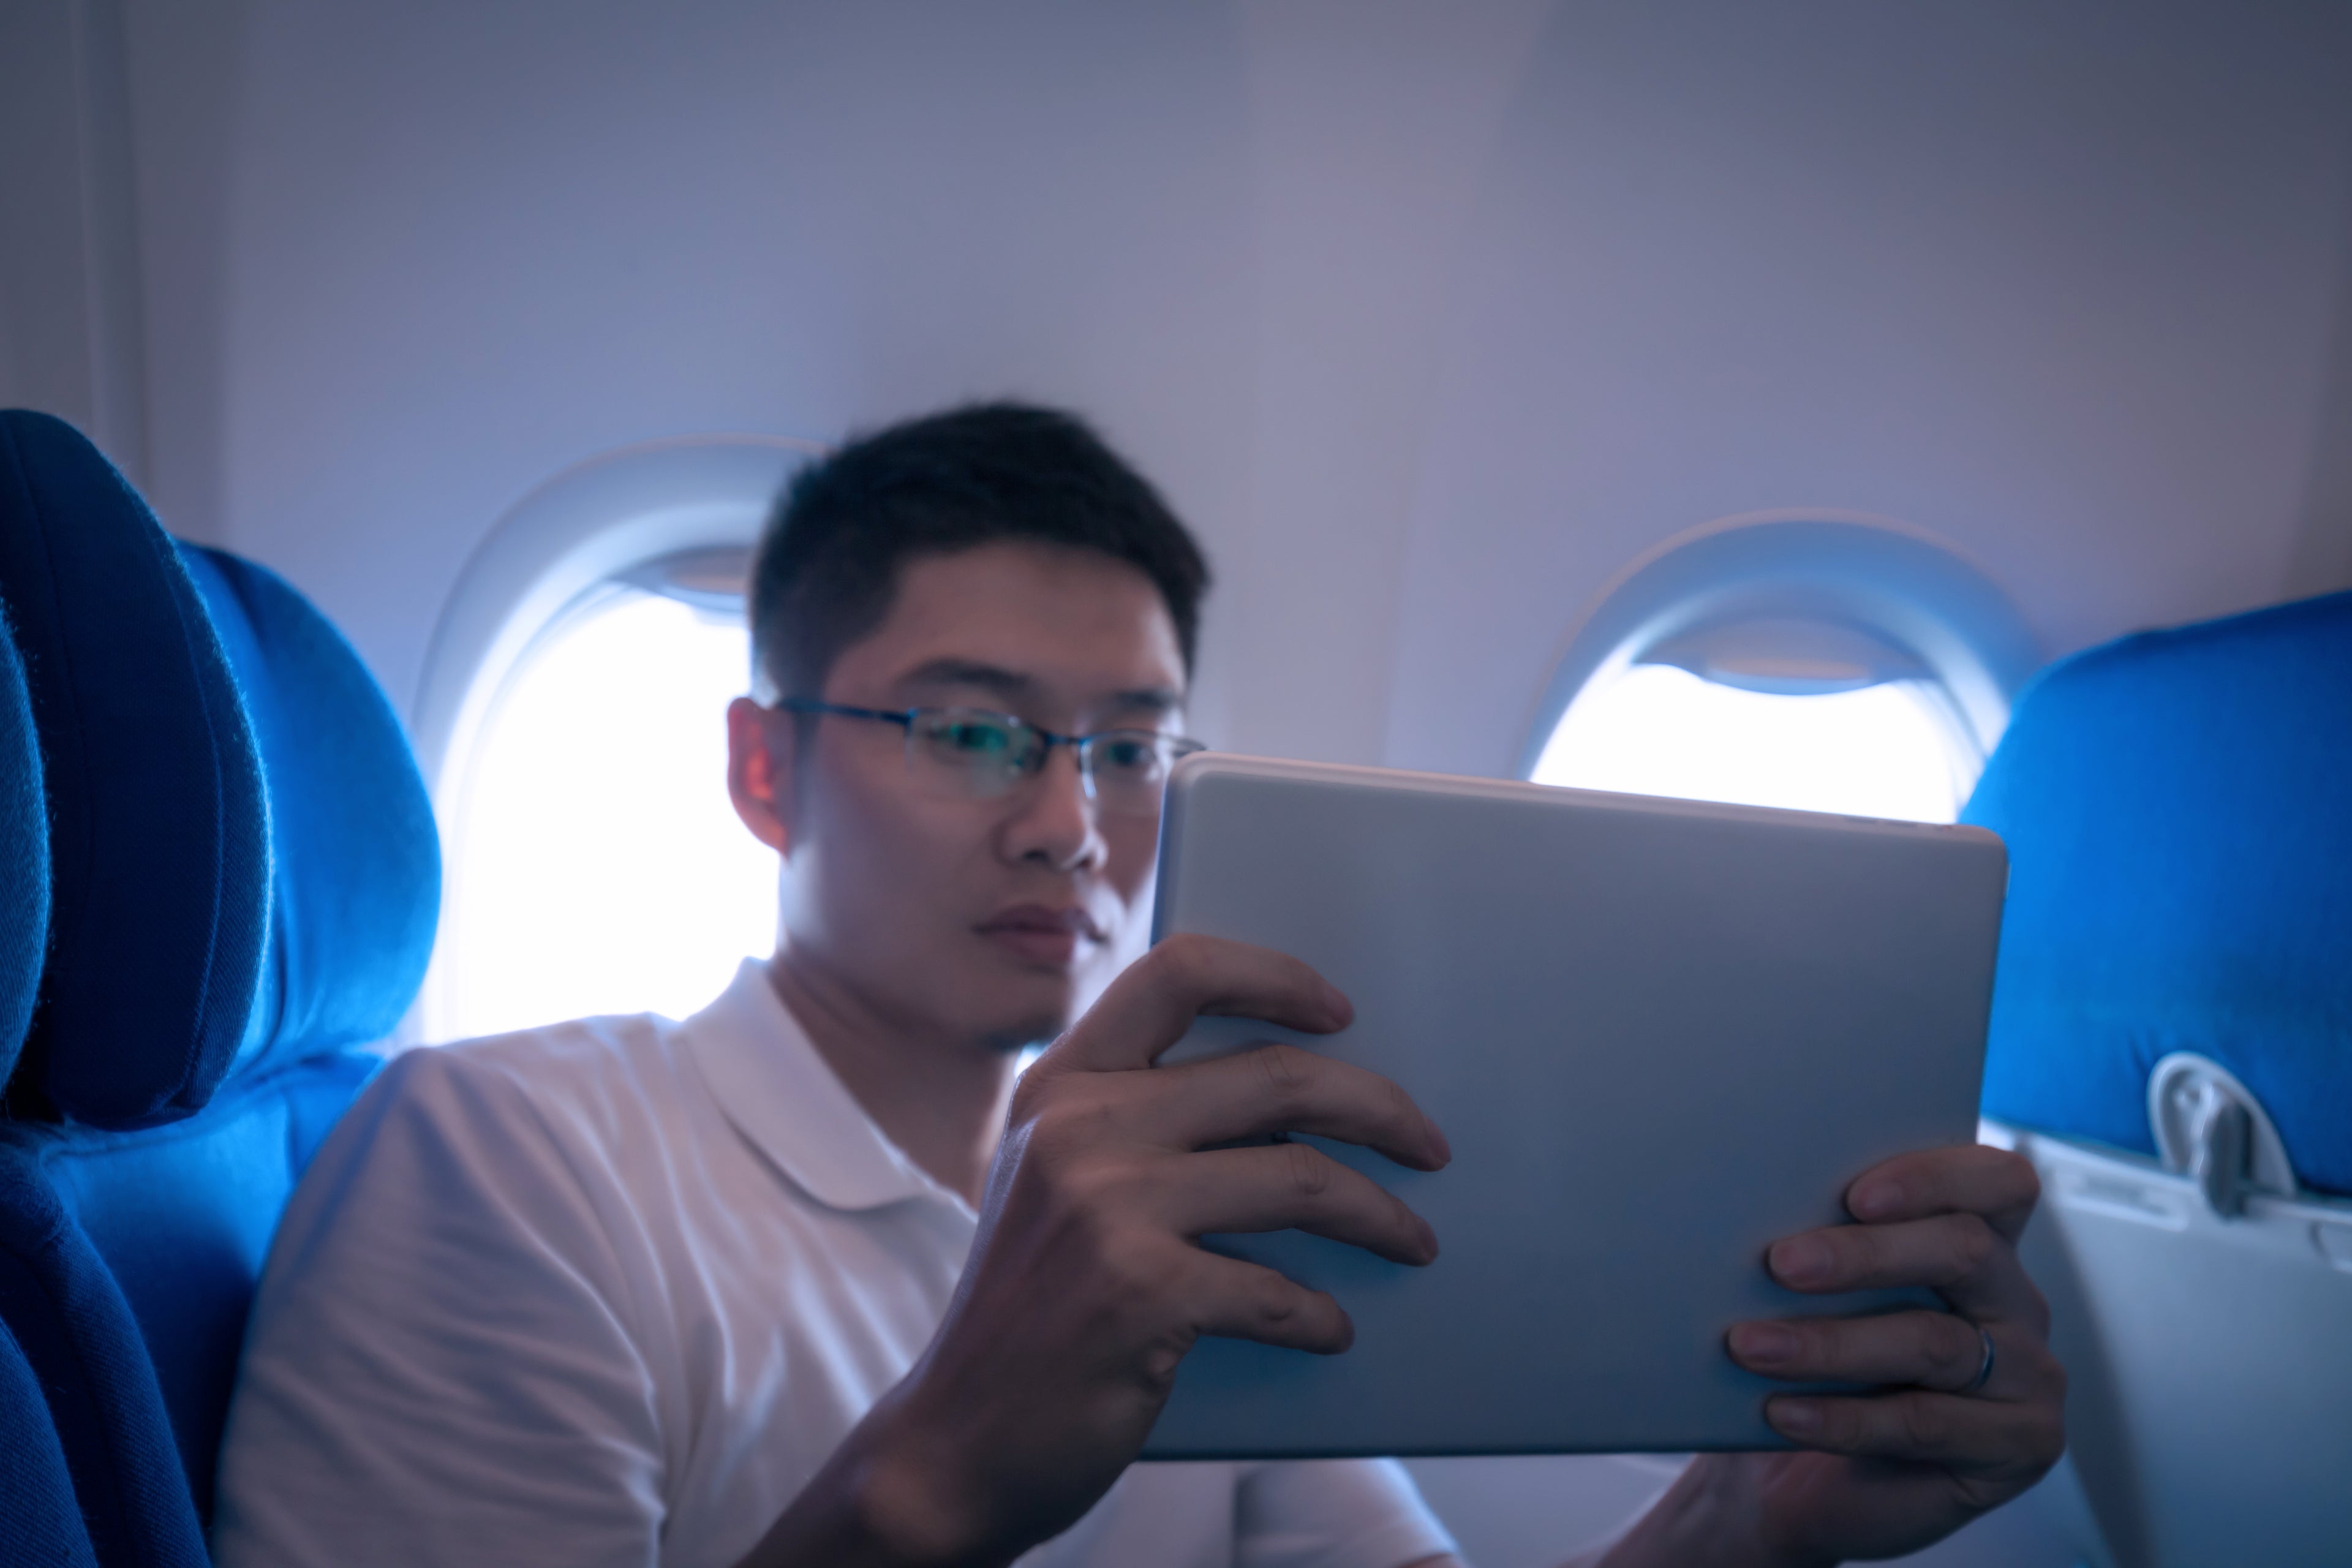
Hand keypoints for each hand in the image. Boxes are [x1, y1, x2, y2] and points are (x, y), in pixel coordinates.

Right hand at [754, 935, 1449, 1567]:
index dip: (1275, 979)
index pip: (1179, 972)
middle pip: (1275, 1076)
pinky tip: (1329, 1330)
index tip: (1341, 1014)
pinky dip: (1319, 1316)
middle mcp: (1079, 1127)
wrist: (958, 1441)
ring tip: (1411, 1241)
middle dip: (1377, 1107)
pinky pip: (1277, 1290)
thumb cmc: (1033, 1310)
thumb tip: (1297, 1103)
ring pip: (1299, 1177)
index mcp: (1060, 1083)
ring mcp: (1107, 1208)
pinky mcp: (1140, 1292)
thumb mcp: (1057, 1184)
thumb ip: (1137, 1124)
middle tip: (1427, 1145)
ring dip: (1378, 1214)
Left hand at [1604, 1145, 2065, 1567]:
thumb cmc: (1808, 1370)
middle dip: (1865, 1254)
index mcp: (1978, 1242)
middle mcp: (2014, 1302)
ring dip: (1833, 1344)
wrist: (1798, 1486)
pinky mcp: (2019, 1447)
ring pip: (1935, 1343)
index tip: (1854, 1195)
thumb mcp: (1811, 1302)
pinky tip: (1783, 1412)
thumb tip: (1754, 1206)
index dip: (1935, 1178)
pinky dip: (1844, 1418)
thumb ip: (1814, 1253)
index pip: (1996, 1183)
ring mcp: (2030, 1378)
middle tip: (1781, 1264)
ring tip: (1751, 1346)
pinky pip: (1925, 1424)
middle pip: (1964, 1251)